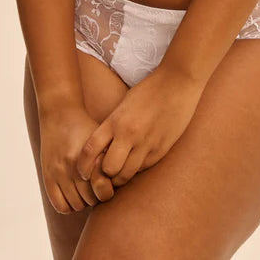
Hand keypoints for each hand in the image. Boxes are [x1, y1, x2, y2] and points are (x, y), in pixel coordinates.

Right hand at [39, 103, 115, 213]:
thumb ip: (111, 158)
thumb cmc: (86, 126)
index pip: (104, 192)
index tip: (107, 185)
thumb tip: (122, 180)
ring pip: (75, 206)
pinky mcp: (47, 176)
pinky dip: (68, 206)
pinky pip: (59, 205)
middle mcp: (73, 167)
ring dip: (82, 202)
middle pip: (90, 201)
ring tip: (85, 191)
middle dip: (95, 197)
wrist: (60, 113)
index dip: (108, 192)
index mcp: (90, 157)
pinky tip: (73, 195)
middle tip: (96, 189)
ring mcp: (58, 173)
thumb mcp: (102, 139)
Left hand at [76, 65, 203, 187]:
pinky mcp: (161, 150)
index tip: (82, 172)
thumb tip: (100, 151)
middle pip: (108, 170)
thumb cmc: (148, 91)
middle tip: (104, 173)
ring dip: (120, 176)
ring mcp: (146, 144)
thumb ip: (112, 127)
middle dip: (104, 174)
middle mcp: (129, 134)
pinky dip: (137, 169)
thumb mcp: (124, 105)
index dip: (82, 166)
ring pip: (126, 175)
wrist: (177, 82)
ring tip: (119, 170)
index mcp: (116, 121)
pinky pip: (143, 169)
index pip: (90, 150)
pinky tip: (137, 161)